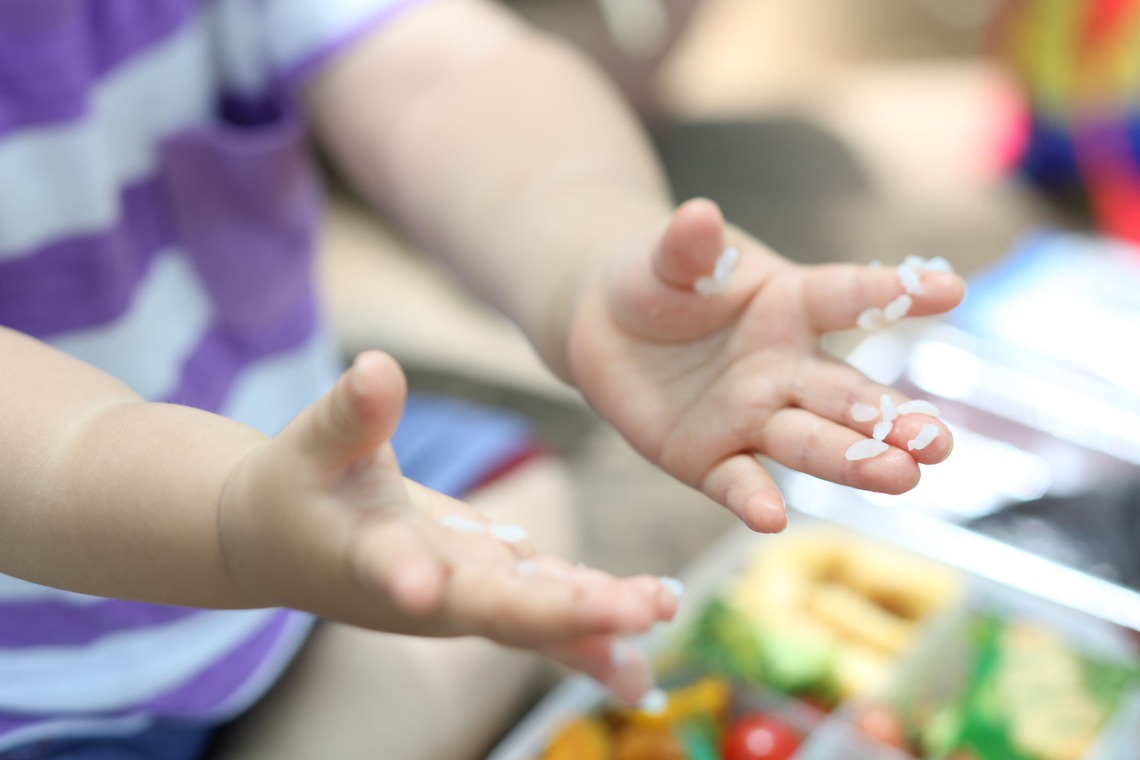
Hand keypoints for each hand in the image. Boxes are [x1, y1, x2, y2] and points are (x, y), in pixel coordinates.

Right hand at [218, 351, 676, 697]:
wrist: (289, 543)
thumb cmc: (292, 489)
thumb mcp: (310, 445)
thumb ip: (349, 416)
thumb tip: (376, 367)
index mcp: (369, 556)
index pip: (391, 570)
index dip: (408, 580)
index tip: (423, 590)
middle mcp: (426, 592)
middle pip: (497, 610)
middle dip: (567, 614)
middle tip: (637, 613)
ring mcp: (463, 593)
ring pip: (536, 615)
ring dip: (600, 620)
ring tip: (663, 613)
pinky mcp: (486, 583)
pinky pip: (545, 602)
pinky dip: (593, 610)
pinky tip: (652, 610)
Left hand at [566, 198, 966, 532]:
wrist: (605, 326)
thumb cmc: (656, 280)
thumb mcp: (667, 258)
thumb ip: (687, 247)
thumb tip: (698, 213)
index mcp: (790, 305)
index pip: (848, 298)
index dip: (895, 293)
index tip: (952, 290)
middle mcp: (785, 368)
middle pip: (846, 394)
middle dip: (893, 418)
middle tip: (940, 442)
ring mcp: (751, 417)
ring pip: (810, 443)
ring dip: (852, 462)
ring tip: (902, 478)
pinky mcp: (710, 458)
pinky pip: (737, 480)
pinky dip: (753, 499)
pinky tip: (771, 519)